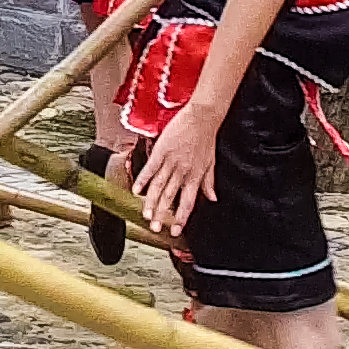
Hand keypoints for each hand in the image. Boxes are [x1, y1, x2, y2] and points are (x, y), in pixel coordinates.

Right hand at [130, 101, 224, 234]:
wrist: (203, 116)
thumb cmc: (206, 138)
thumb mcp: (211, 162)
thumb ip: (209, 182)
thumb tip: (212, 198)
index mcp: (195, 176)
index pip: (188, 202)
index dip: (181, 217)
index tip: (175, 231)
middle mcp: (183, 171)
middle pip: (170, 197)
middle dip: (162, 214)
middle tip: (154, 227)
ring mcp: (171, 161)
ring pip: (159, 185)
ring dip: (151, 201)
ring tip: (145, 214)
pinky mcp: (161, 150)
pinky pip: (151, 168)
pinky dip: (143, 179)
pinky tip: (136, 190)